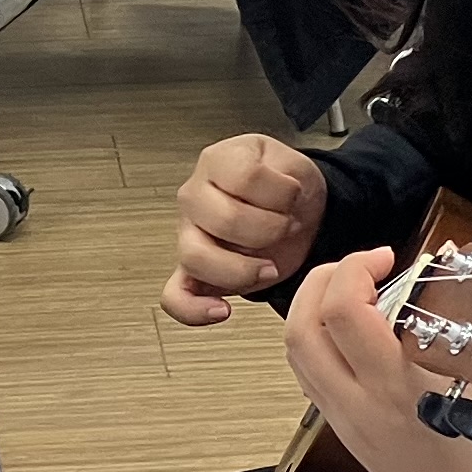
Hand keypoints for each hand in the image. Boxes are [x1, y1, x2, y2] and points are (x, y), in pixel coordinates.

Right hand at [162, 136, 326, 326]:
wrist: (292, 210)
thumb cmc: (287, 188)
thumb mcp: (297, 167)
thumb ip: (289, 181)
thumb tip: (283, 207)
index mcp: (218, 161)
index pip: (245, 178)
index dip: (281, 193)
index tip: (293, 197)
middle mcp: (194, 196)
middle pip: (225, 220)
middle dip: (271, 230)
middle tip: (287, 228)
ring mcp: (188, 234)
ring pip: (196, 257)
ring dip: (243, 268)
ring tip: (268, 266)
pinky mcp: (191, 270)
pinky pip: (175, 295)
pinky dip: (193, 309)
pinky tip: (222, 310)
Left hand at [282, 249, 471, 471]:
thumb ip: (462, 322)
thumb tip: (442, 274)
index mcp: (402, 386)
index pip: (344, 311)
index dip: (356, 267)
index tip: (386, 258)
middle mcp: (363, 405)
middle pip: (301, 330)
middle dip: (321, 282)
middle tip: (359, 268)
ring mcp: (348, 425)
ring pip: (298, 356)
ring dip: (313, 311)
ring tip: (352, 294)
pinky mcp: (347, 437)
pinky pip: (312, 381)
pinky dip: (320, 344)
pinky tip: (354, 336)